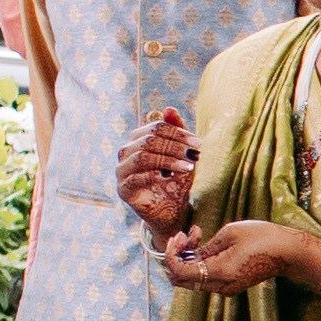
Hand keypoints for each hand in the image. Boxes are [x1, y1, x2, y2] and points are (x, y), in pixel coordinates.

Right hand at [116, 108, 199, 236]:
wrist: (171, 212)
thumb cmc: (176, 181)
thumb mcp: (181, 155)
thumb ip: (177, 132)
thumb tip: (169, 108)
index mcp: (138, 140)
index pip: (156, 127)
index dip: (178, 133)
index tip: (198, 142)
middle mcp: (126, 152)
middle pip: (148, 140)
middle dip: (175, 146)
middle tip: (194, 154)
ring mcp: (122, 171)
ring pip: (142, 157)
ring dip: (168, 161)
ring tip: (188, 168)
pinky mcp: (123, 189)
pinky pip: (135, 178)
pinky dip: (153, 176)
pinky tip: (168, 179)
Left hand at [161, 218, 315, 295]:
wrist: (289, 252)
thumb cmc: (263, 237)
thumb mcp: (229, 233)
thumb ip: (204, 247)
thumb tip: (187, 253)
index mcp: (220, 272)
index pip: (180, 271)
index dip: (172, 253)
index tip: (179, 235)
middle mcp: (222, 286)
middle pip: (182, 279)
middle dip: (177, 257)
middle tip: (186, 235)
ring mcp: (227, 288)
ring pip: (192, 279)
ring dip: (189, 258)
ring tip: (199, 235)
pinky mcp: (231, 285)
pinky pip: (206, 278)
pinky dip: (200, 263)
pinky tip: (208, 246)